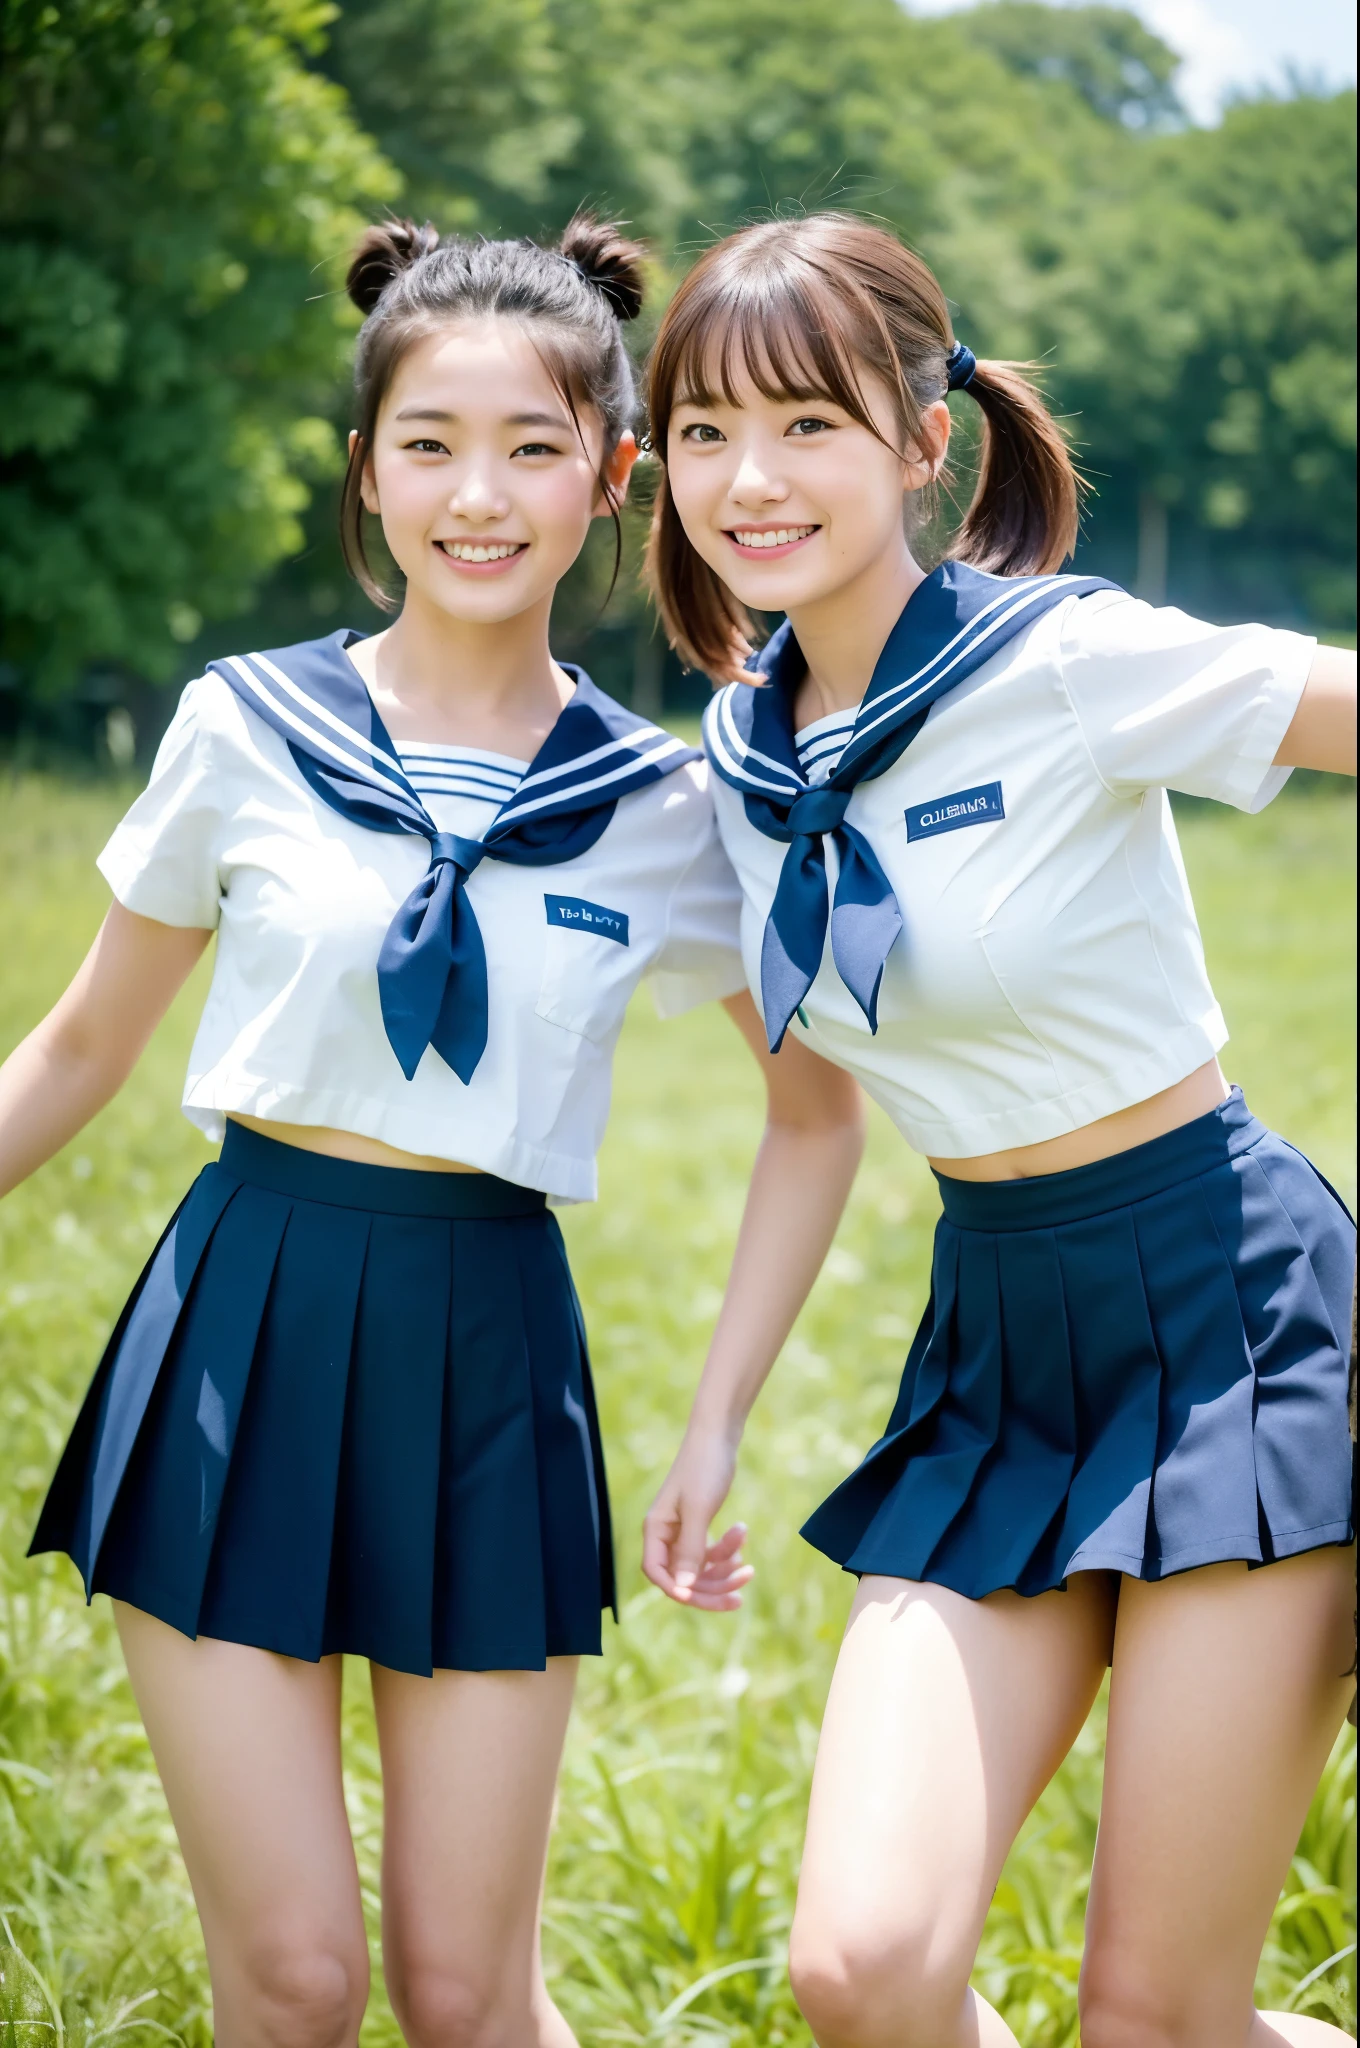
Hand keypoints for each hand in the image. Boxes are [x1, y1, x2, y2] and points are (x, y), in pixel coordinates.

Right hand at [642, 1430, 754, 1609]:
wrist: (718, 1435)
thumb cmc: (704, 1468)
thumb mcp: (699, 1510)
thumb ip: (691, 1550)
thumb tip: (684, 1589)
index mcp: (656, 1529)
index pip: (657, 1573)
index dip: (676, 1590)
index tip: (700, 1597)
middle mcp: (666, 1533)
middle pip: (683, 1577)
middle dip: (711, 1588)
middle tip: (740, 1596)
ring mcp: (683, 1530)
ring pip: (701, 1568)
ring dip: (725, 1571)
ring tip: (749, 1568)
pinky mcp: (699, 1524)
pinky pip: (711, 1552)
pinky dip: (727, 1551)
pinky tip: (742, 1537)